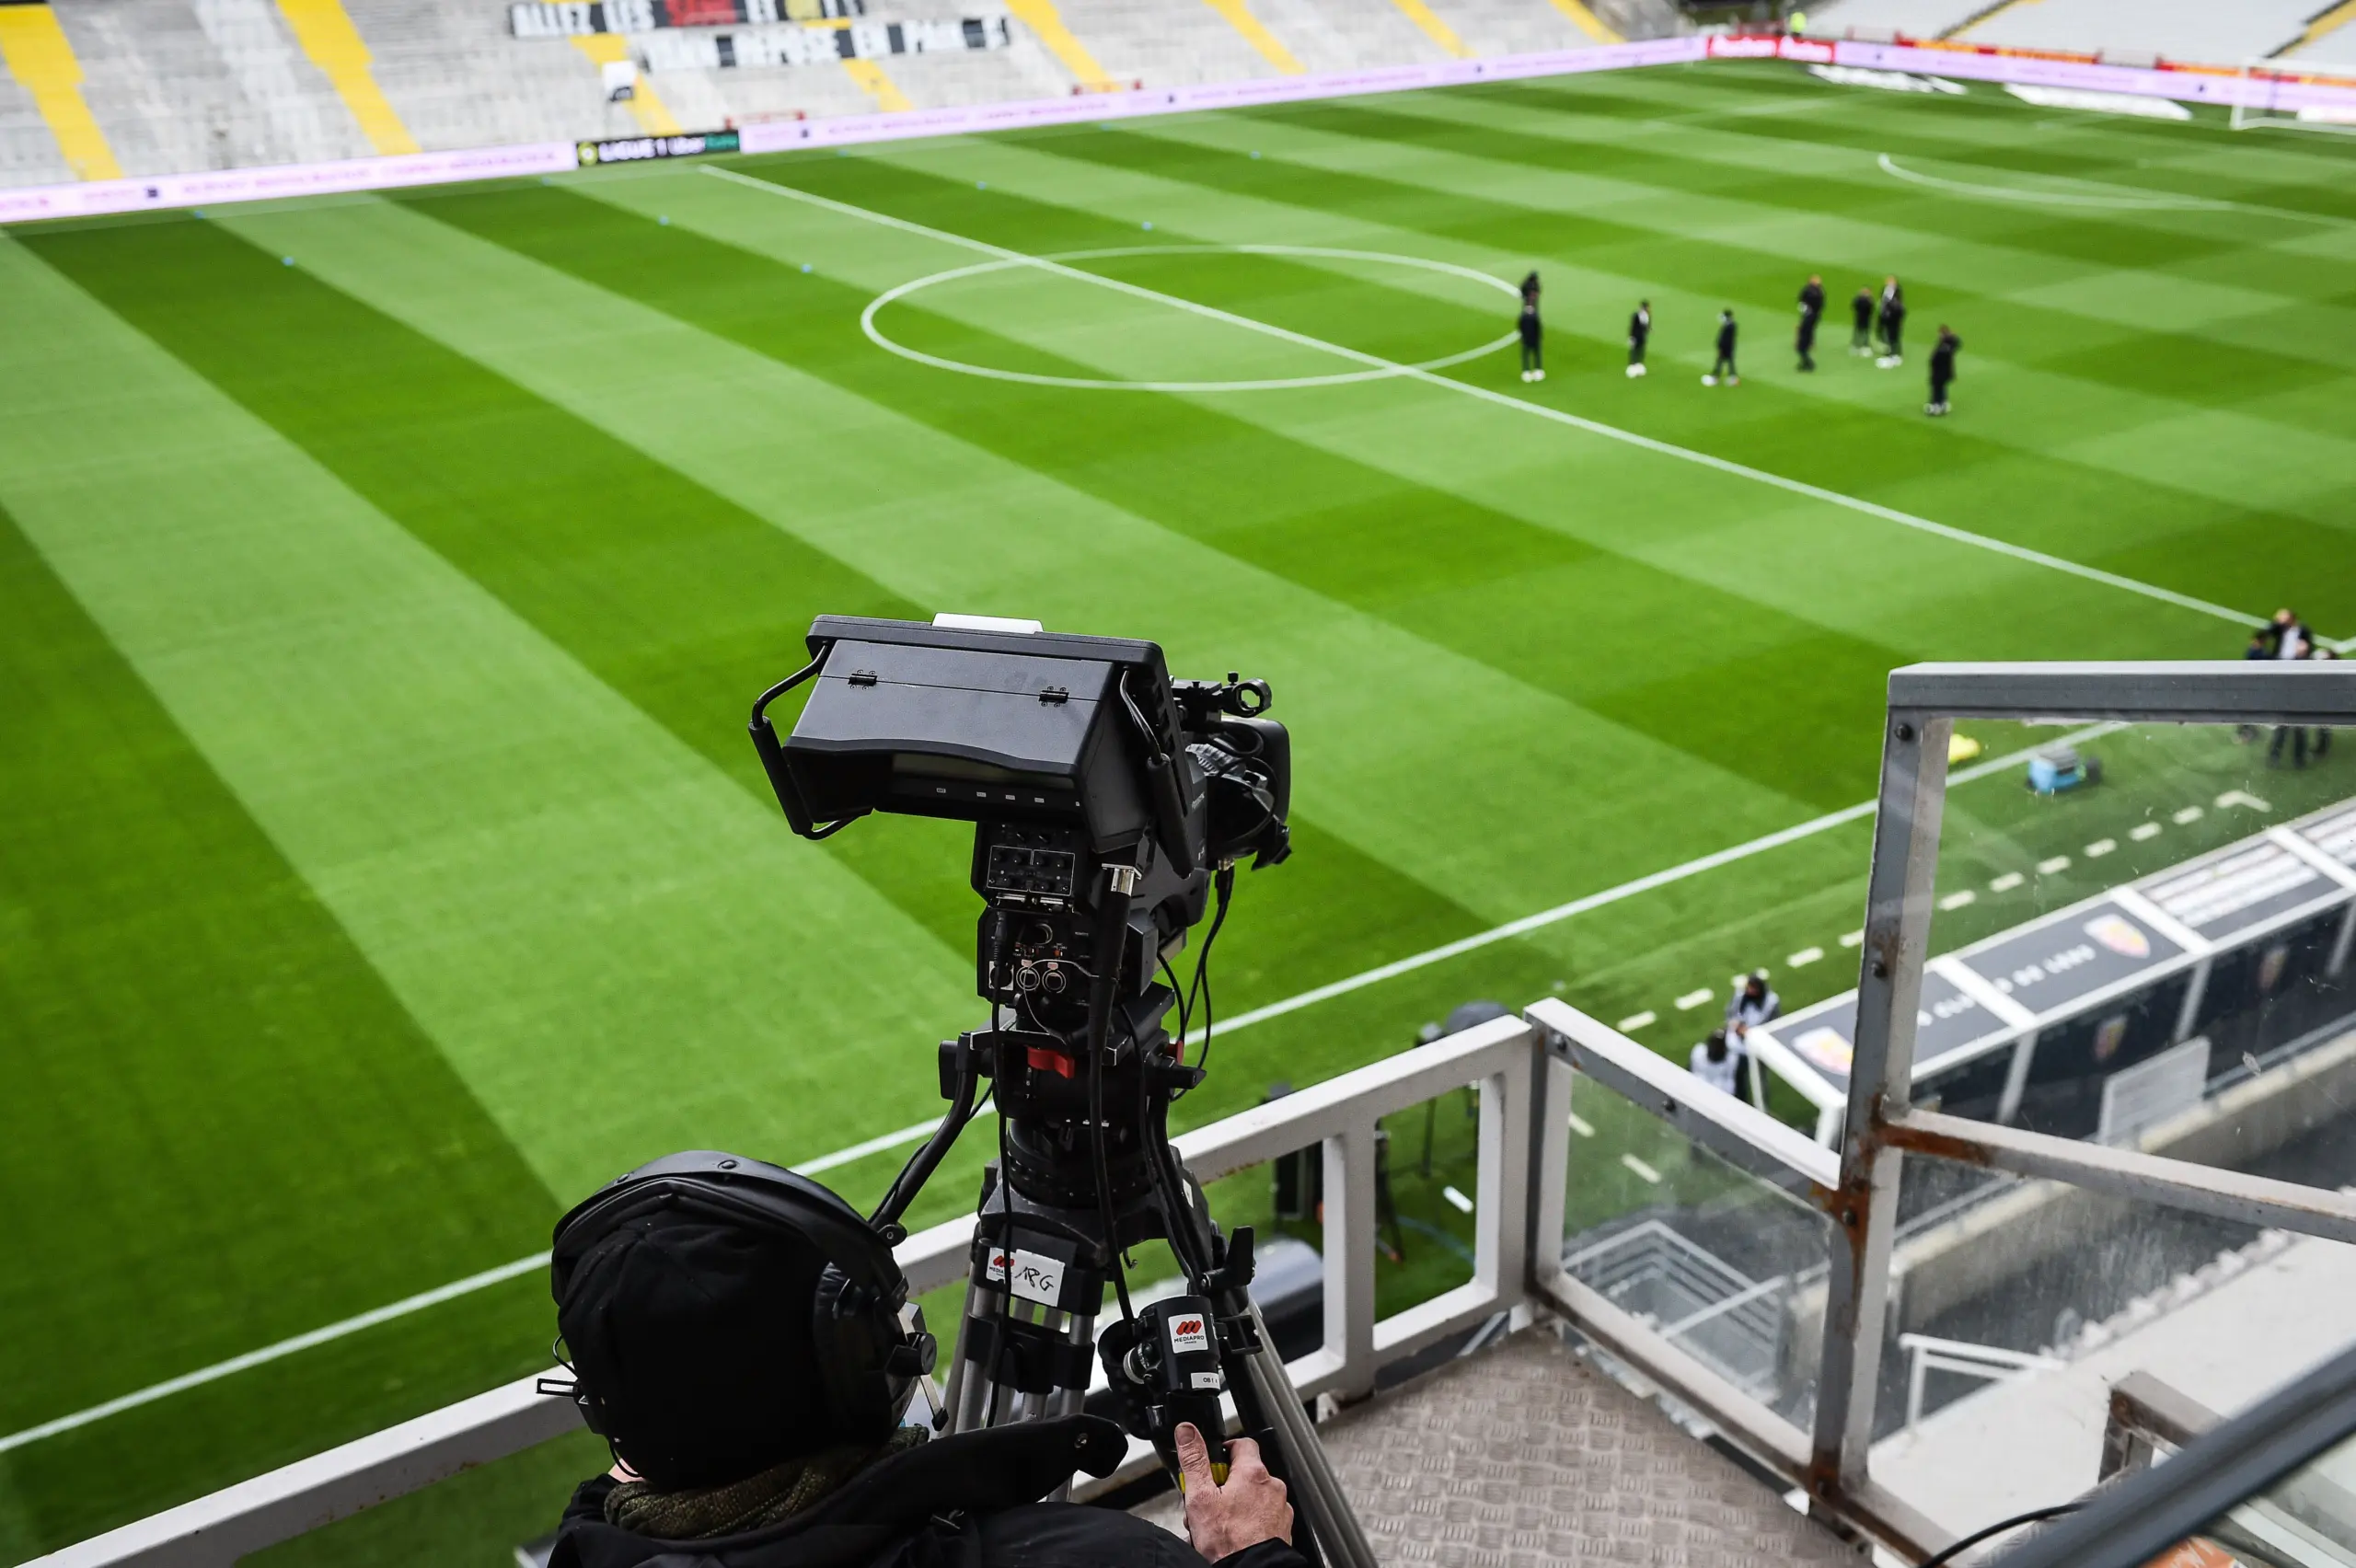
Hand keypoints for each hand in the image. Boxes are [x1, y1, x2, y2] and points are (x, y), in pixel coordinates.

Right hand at [1175, 1423, 1291, 1560]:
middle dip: (1225, 1486)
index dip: (1224, 1451)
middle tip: (1208, 1503)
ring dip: (1236, 1506)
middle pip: (1245, 1474)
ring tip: (1217, 1524)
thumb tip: (1187, 1431)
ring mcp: (1280, 1510)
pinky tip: (1233, 1535)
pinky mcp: (1282, 1529)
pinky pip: (1262, 1518)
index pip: (1242, 1444)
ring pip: (1253, 1498)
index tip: (1214, 1462)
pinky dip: (1249, 1522)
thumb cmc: (1229, 1542)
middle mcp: (1272, 1488)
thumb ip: (1194, 1460)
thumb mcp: (1200, 1497)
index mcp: (1254, 1473)